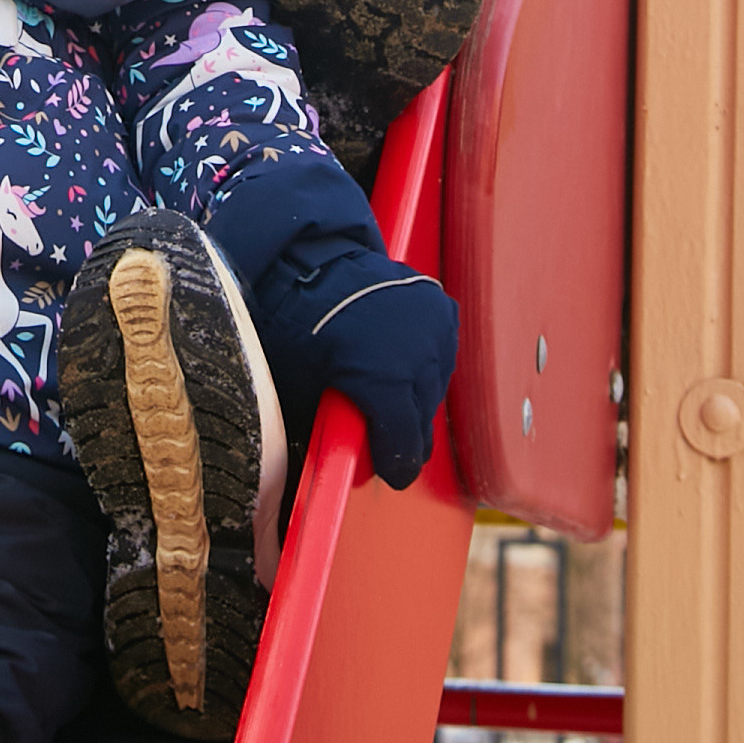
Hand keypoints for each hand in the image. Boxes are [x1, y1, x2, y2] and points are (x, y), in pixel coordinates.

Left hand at [251, 236, 457, 488]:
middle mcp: (417, 353)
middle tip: (390, 441)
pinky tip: (405, 362)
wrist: (313, 266)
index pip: (405, 438)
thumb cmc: (300, 324)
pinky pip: (443, 351)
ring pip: (437, 384)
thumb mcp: (302, 384)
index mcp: (384, 377)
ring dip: (418, 395)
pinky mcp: (441, 307)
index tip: (396, 476)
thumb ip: (327, 427)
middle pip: (423, 414)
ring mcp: (434, 328)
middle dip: (405, 432)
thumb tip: (331, 470)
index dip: (399, 464)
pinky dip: (427, 360)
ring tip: (391, 395)